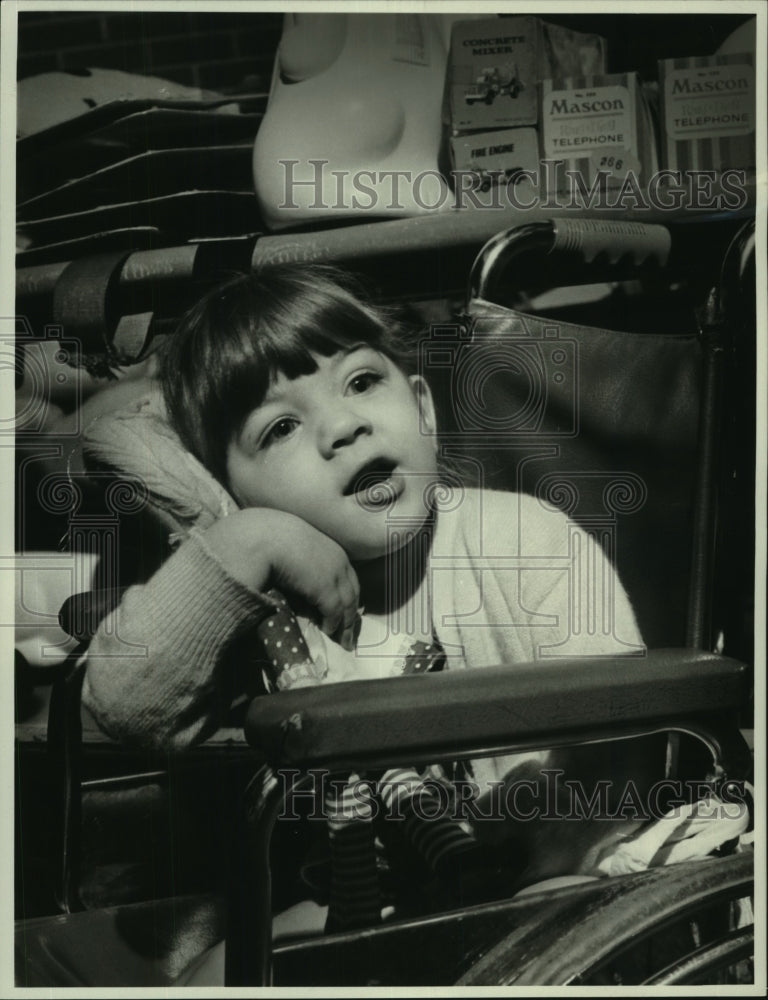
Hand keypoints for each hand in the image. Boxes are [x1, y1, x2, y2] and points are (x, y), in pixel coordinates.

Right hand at [202, 508, 359, 650]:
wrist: (264, 536)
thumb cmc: (273, 538)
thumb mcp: (295, 548)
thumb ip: (303, 562)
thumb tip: (299, 578)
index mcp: (332, 549)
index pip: (349, 577)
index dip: (348, 596)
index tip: (347, 611)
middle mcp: (339, 561)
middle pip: (352, 592)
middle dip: (351, 614)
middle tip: (349, 633)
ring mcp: (334, 574)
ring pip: (348, 604)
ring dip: (345, 624)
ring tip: (341, 640)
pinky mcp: (325, 588)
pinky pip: (334, 611)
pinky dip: (333, 623)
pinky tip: (327, 631)